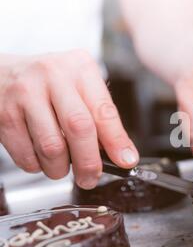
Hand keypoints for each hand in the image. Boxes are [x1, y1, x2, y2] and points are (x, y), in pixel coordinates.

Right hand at [0, 50, 138, 188]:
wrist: (1, 74)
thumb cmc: (50, 85)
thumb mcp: (80, 89)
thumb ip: (101, 118)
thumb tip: (122, 155)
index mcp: (80, 69)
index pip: (104, 111)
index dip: (117, 141)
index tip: (126, 161)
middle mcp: (53, 76)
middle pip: (79, 128)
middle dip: (89, 162)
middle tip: (91, 178)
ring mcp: (25, 93)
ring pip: (51, 147)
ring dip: (60, 168)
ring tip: (62, 167)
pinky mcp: (4, 113)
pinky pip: (26, 154)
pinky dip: (37, 166)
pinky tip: (40, 157)